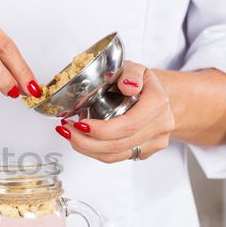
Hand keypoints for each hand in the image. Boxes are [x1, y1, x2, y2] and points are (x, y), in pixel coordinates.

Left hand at [54, 61, 175, 161]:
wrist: (158, 96)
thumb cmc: (142, 82)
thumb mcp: (135, 68)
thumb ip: (130, 73)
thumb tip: (128, 85)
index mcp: (157, 104)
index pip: (128, 125)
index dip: (100, 130)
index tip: (79, 124)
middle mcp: (159, 126)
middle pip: (118, 145)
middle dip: (85, 141)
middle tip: (66, 129)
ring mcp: (154, 142)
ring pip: (114, 156)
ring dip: (86, 148)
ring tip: (69, 134)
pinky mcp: (144, 152)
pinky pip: (115, 157)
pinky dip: (94, 151)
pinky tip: (82, 139)